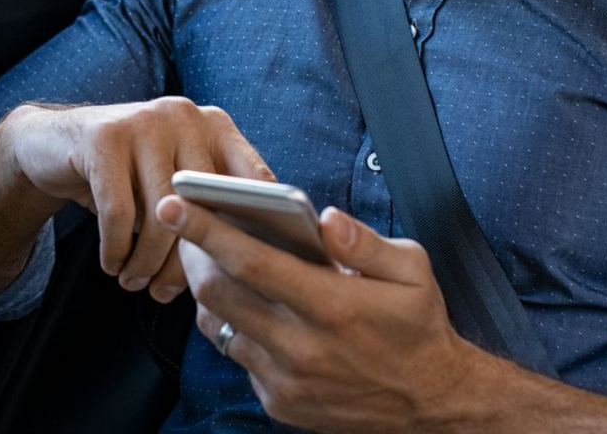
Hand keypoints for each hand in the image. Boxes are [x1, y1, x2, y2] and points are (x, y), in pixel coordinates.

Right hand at [0, 98, 272, 302]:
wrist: (55, 144)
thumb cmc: (129, 178)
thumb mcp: (172, 184)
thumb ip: (208, 208)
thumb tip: (240, 267)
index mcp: (215, 125)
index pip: (256, 180)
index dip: (255, 229)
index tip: (241, 273)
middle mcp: (186, 116)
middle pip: (204, 206)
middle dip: (186, 261)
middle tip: (167, 293)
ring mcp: (145, 121)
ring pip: (161, 214)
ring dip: (147, 262)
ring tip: (135, 283)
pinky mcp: (104, 137)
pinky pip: (119, 213)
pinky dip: (116, 250)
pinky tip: (113, 265)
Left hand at [158, 194, 490, 432]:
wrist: (431, 404)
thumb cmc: (419, 327)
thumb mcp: (411, 270)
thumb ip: (365, 242)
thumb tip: (325, 218)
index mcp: (332, 306)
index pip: (250, 261)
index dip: (205, 229)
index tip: (174, 203)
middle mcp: (301, 347)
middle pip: (218, 294)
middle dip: (191, 252)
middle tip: (182, 223)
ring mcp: (286, 380)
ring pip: (218, 326)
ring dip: (208, 290)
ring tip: (207, 258)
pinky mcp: (279, 402)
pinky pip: (238, 356)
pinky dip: (234, 326)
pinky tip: (245, 303)